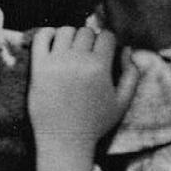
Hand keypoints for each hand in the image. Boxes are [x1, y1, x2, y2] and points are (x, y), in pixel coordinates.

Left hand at [28, 27, 140, 151]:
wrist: (64, 140)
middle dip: (90, 39)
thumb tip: (127, 49)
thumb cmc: (95, 123)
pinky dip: (48, 34)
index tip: (105, 51)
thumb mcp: (122, 103)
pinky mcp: (38, 67)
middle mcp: (77, 61)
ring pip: (65, 30)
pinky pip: (41, 36)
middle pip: (86, 31)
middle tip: (88, 53)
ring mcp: (56, 62)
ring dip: (71, 36)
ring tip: (72, 49)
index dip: (108, 42)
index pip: (106, 36)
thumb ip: (131, 75)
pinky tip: (54, 42)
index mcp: (99, 68)